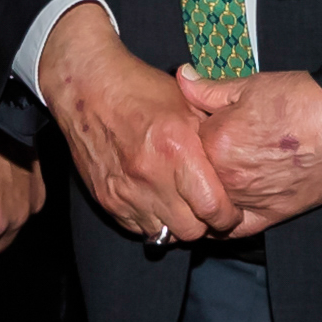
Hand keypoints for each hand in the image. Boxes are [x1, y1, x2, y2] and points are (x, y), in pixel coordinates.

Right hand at [40, 1, 235, 243]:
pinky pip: (137, 229)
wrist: (87, 86)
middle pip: (191, 230)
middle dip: (204, 225)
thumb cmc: (138, 89)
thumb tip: (234, 161)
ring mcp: (126, 191)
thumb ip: (212, 135)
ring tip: (180, 206)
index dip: (228, 217)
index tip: (230, 212)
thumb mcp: (186, 102)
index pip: (212, 208)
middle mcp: (151, 176)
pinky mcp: (107, 199)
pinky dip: (151, 221)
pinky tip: (156, 202)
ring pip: (163, 235)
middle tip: (206, 211)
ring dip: (176, 225)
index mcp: (177, 150)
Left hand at [178, 66, 321, 237]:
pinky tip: (218, 217)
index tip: (205, 128)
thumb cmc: (303, 102)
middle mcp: (226, 176)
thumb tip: (183, 78)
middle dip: (198, 165)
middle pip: (195, 177)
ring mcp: (248, 200)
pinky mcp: (271, 216)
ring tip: (211, 182)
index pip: (186, 144)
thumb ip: (210, 89)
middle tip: (215, 151)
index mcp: (215, 141)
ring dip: (206, 195)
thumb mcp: (251, 85)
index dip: (194, 134)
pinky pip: (235, 230)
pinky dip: (223, 225)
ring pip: (210, 205)